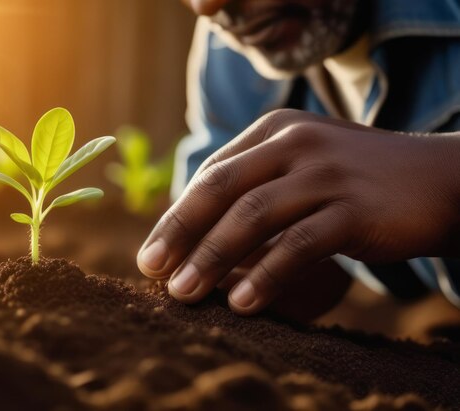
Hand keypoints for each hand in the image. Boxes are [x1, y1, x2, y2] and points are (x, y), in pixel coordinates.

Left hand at [137, 109, 459, 315]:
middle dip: (179, 233)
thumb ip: (257, 191)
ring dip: (211, 258)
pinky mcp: (353, 208)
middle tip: (151, 271)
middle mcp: (294, 142)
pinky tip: (242, 303)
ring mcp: (324, 172)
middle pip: (219, 189)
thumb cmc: (359, 181)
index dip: (177, 217)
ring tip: (184, 294)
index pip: (211, 175)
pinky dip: (265, 275)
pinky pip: (297, 244)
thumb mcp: (302, 170)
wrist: (441, 179)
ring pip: (252, 216)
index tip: (152, 253)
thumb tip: (200, 241)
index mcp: (274, 130)